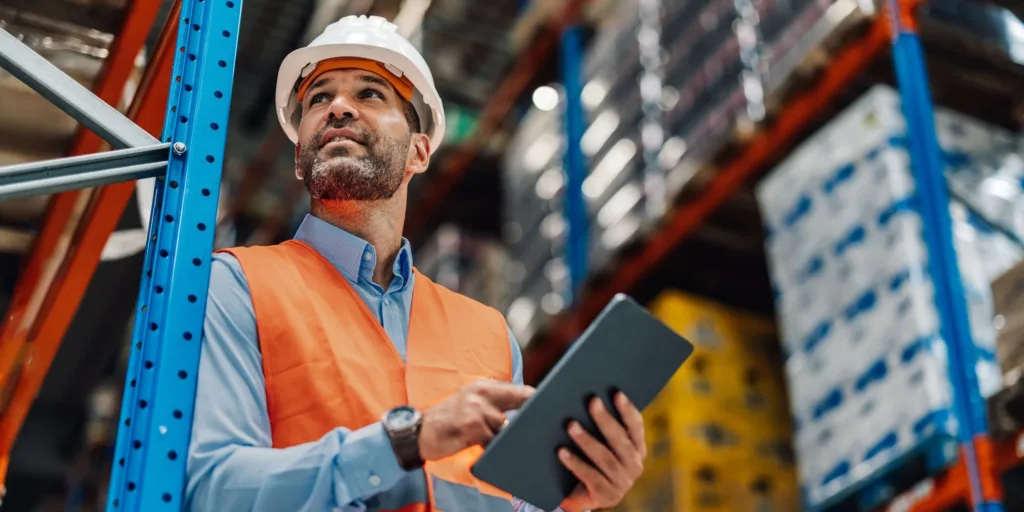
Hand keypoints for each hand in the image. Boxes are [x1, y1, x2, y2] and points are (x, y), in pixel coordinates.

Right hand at [418, 378, 534, 460]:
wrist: (417, 432)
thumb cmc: (447, 420)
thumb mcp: (470, 402)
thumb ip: (494, 403)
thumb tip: (524, 412)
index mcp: (484, 386)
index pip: (521, 391)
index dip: (537, 401)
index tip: (552, 409)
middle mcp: (482, 394)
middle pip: (521, 404)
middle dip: (532, 418)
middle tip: (543, 428)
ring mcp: (477, 410)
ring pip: (507, 429)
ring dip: (507, 440)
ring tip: (504, 443)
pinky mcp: (472, 427)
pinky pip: (493, 442)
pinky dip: (494, 449)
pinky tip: (488, 450)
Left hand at [559, 392, 645, 511]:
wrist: (583, 494)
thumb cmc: (589, 459)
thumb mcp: (596, 440)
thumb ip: (590, 417)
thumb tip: (555, 392)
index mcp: (636, 449)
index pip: (636, 426)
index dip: (628, 410)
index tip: (617, 393)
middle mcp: (634, 466)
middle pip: (620, 440)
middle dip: (605, 420)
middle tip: (592, 402)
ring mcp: (622, 483)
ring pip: (605, 458)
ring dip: (587, 440)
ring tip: (571, 426)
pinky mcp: (606, 496)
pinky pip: (591, 477)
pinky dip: (576, 463)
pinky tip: (562, 452)